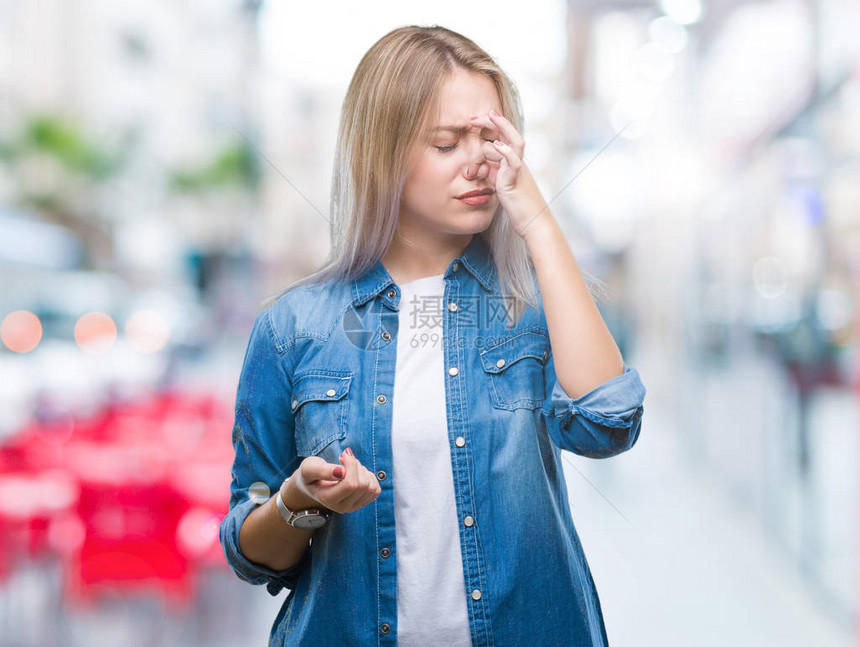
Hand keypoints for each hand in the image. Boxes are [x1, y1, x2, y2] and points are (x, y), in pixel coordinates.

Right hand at [283, 447, 380, 514]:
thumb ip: (322, 470)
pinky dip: (369, 477)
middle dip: (356, 466)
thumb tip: (341, 472)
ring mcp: (354, 506)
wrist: (314, 484)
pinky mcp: (363, 502)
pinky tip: (356, 474)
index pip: (351, 484)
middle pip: (363, 484)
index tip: (342, 456)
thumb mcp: (309, 468)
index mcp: (329, 500)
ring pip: (371, 486)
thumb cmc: (311, 474)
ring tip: (349, 467)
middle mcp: (343, 507)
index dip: (351, 466)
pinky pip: (375, 489)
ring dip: (362, 471)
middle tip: (344, 460)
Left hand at [469, 109, 551, 239]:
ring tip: (484, 121)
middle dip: (492, 121)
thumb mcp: (501, 184)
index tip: (475, 120)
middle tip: (473, 117)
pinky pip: (514, 163)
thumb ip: (493, 172)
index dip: (492, 126)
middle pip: (510, 133)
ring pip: (514, 143)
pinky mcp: (515, 182)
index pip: (504, 137)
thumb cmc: (518, 206)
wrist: (534, 224)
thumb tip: (480, 165)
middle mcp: (518, 163)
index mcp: (514, 163)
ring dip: (499, 131)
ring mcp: (519, 171)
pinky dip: (507, 152)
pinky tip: (497, 146)